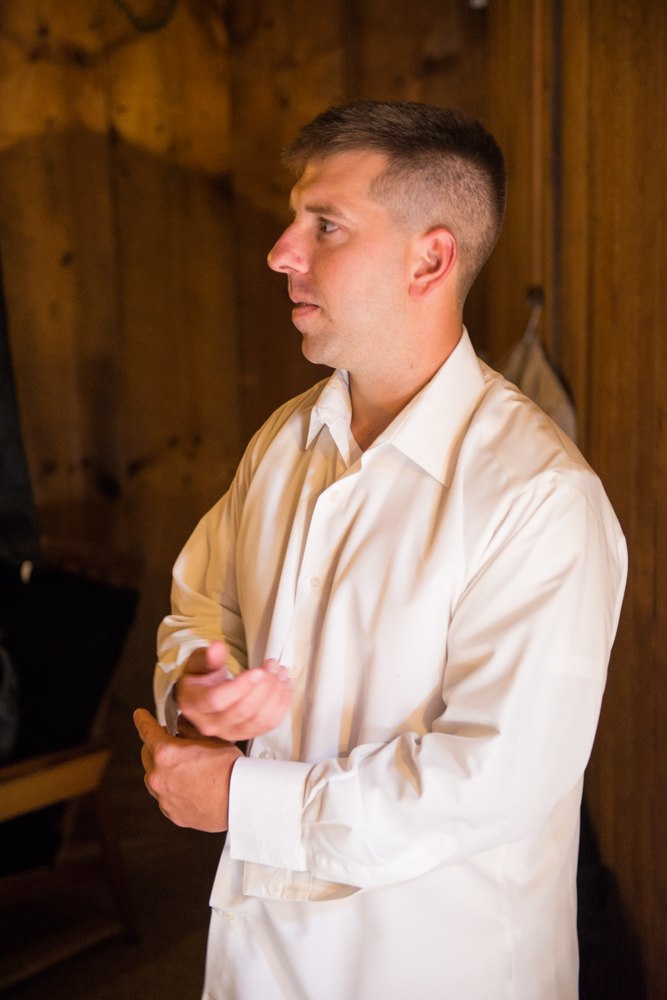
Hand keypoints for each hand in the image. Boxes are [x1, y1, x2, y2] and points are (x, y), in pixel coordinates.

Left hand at [134, 708, 241, 830]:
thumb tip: (180, 724)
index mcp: (165, 753)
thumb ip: (188, 728)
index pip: (146, 730)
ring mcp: (163, 797)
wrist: (238, 800)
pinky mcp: (171, 812)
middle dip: (158, 746)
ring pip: (154, 776)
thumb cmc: (229, 770)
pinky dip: (172, 788)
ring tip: (188, 768)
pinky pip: (164, 795)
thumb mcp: (210, 737)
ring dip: (163, 769)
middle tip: (178, 744)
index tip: (140, 716)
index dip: (143, 719)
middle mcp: (159, 776)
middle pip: (147, 753)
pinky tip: (191, 785)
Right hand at [175, 641, 292, 740]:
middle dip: (264, 686)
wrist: (203, 698)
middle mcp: (211, 724)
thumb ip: (208, 656)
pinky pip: (268, 725)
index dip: (240, 686)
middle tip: (273, 666)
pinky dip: (281, 706)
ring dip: (276, 695)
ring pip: (258, 719)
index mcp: (195, 704)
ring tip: (281, 674)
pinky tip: (285, 688)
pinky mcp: (246, 734)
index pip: (217, 700)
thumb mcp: (199, 663)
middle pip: (242, 710)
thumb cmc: (201, 680)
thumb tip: (216, 648)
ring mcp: (229, 732)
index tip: (258, 671)